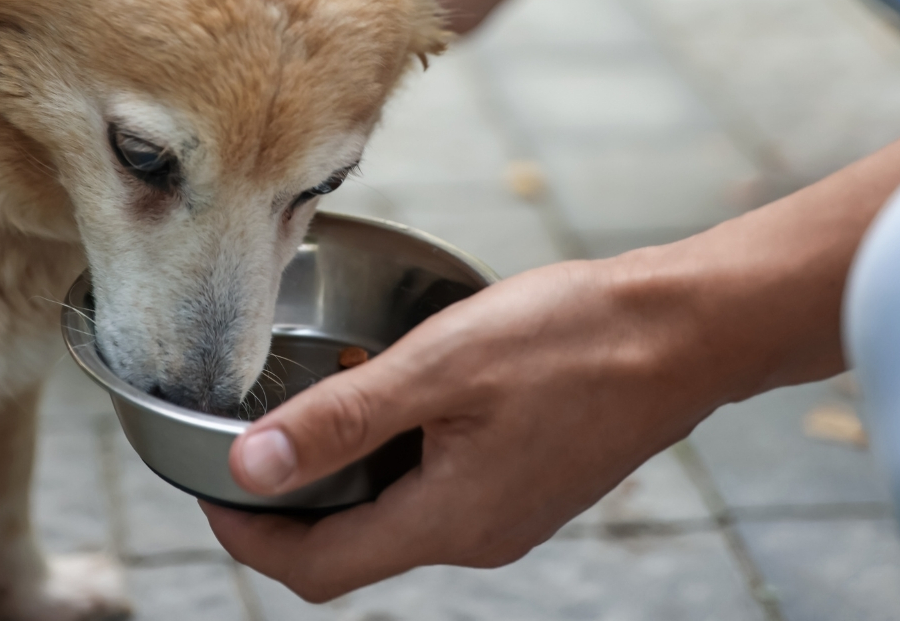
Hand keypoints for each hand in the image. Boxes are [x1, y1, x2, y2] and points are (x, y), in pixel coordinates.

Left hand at [201, 254, 739, 601]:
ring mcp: (510, 514)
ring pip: (396, 511)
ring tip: (326, 393)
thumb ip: (340, 421)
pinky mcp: (530, 482)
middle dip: (294, 499)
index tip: (210, 490)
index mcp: (450, 522)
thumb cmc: (572, 338)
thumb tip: (249, 470)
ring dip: (349, 468)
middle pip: (353, 546)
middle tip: (256, 432)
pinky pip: (440, 484)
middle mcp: (478, 536)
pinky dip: (400, 449)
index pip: (318, 569)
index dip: (250, 538)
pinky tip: (400, 387)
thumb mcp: (439, 367)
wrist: (689, 329)